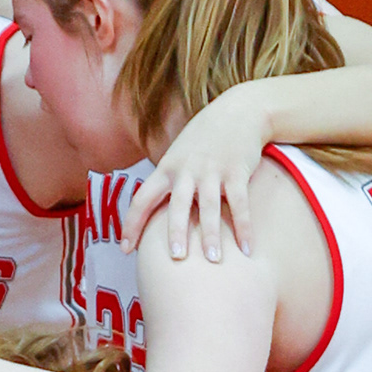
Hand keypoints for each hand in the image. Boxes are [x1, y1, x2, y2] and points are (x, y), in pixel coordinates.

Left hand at [125, 86, 273, 262]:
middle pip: (178, 206)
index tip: (125, 250)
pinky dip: (243, 227)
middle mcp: (187, 171)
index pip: (142, 199)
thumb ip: (166, 182)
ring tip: (213, 260)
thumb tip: (150, 215)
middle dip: (176, 232)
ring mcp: (212, 171)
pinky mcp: (237, 171)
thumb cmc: (203, 139)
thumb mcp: (178, 155)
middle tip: (176, 258)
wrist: (239, 110)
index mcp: (166, 169)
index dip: (131, 225)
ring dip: (211, 235)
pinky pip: (240, 204)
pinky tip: (246, 249)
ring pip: (209, 207)